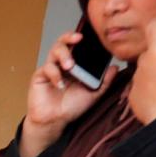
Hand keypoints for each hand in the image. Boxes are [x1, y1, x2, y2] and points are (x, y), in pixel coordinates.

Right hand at [21, 31, 110, 156]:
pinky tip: (60, 84)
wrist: (55, 121)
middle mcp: (62, 64)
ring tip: (69, 66)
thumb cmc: (71, 107)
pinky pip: (46, 68)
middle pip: (63, 42)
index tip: (89, 36)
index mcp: (75, 65)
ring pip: (54, 51)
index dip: (80, 38)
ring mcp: (50, 68)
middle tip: (78, 39)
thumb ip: (104, 81)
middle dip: (69, 37)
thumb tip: (115, 67)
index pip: (76, 46)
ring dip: (63, 55)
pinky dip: (54, 74)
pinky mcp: (40, 76)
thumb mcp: (93, 94)